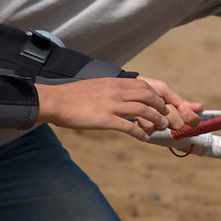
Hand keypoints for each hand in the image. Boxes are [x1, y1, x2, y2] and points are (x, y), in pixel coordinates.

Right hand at [36, 75, 189, 139]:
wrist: (55, 101)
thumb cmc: (73, 96)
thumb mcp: (96, 86)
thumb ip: (111, 90)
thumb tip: (121, 95)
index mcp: (113, 82)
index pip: (143, 84)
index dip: (157, 94)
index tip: (162, 103)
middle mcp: (115, 91)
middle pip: (148, 95)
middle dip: (161, 106)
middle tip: (165, 116)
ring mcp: (111, 104)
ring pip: (143, 109)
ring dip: (156, 119)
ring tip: (160, 127)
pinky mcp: (105, 119)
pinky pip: (129, 126)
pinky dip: (140, 133)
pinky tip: (144, 138)